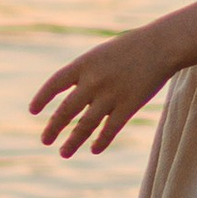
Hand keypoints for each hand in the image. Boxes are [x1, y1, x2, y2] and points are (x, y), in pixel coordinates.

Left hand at [32, 24, 178, 159]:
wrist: (162, 44)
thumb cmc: (131, 47)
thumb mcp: (101, 54)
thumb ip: (85, 74)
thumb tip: (72, 101)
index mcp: (85, 63)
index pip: (55, 83)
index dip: (42, 98)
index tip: (33, 111)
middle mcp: (94, 80)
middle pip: (67, 110)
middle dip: (54, 127)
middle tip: (45, 140)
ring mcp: (111, 94)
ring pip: (85, 125)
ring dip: (73, 141)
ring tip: (64, 153)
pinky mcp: (129, 105)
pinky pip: (110, 129)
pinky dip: (100, 141)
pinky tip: (94, 149)